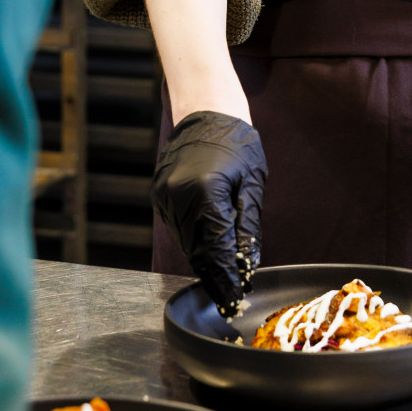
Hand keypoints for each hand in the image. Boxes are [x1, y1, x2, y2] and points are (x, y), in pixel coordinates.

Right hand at [152, 110, 266, 314]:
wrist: (207, 111)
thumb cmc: (236, 143)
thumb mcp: (251, 183)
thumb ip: (248, 226)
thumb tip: (247, 263)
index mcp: (206, 193)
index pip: (216, 250)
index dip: (226, 278)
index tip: (234, 299)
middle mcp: (179, 197)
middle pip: (197, 251)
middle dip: (214, 275)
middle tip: (230, 294)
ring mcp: (164, 197)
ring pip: (186, 243)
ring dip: (204, 260)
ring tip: (223, 275)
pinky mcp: (159, 196)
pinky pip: (179, 228)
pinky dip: (194, 240)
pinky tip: (209, 246)